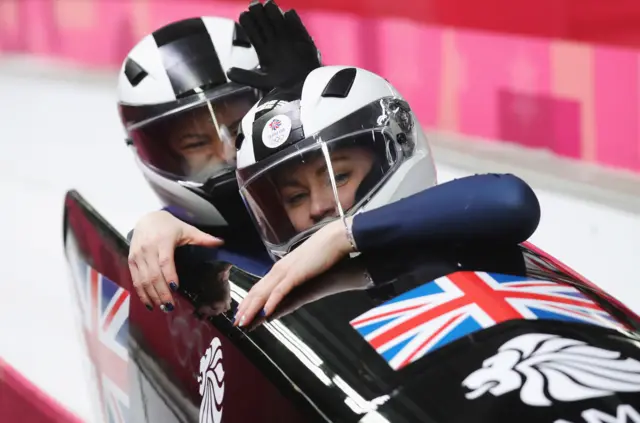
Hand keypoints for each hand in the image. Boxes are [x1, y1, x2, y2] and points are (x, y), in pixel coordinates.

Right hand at [128, 211, 222, 310]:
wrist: (146, 218)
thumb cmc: (169, 225)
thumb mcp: (187, 229)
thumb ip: (203, 238)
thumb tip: (221, 242)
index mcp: (163, 241)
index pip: (165, 261)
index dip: (169, 275)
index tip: (176, 287)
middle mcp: (148, 249)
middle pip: (153, 275)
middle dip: (162, 292)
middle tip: (170, 307)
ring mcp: (137, 256)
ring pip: (143, 280)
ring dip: (152, 296)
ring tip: (162, 307)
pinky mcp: (130, 260)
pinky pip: (135, 280)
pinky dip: (141, 293)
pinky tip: (150, 303)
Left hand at [227, 0, 320, 90]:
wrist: (304, 83)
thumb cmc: (284, 83)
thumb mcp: (261, 81)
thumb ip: (245, 76)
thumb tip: (228, 72)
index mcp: (262, 48)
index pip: (251, 29)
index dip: (247, 21)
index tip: (244, 15)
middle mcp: (272, 39)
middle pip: (261, 18)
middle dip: (257, 10)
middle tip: (255, 7)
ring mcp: (285, 34)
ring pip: (276, 15)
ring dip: (272, 10)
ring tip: (269, 7)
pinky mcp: (299, 33)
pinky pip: (293, 18)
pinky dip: (290, 16)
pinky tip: (286, 16)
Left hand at [233, 217, 354, 326]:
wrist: (333, 239)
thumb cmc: (322, 251)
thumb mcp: (303, 265)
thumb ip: (293, 274)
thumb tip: (289, 282)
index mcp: (280, 267)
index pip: (259, 286)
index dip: (248, 300)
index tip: (241, 311)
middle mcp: (279, 269)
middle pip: (257, 291)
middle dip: (245, 308)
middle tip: (235, 322)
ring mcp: (286, 271)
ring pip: (264, 292)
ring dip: (252, 309)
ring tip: (243, 321)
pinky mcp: (296, 274)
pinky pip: (280, 290)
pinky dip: (271, 302)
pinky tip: (265, 313)